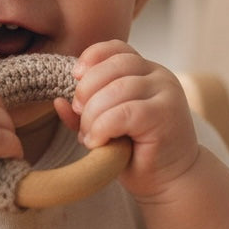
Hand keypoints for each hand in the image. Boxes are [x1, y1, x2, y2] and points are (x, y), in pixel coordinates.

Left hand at [54, 41, 198, 199]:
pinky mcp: (166, 115)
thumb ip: (84, 111)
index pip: (116, 48)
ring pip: (117, 90)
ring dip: (93, 115)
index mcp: (145, 70)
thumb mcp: (104, 125)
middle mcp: (160, 76)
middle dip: (87, 90)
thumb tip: (58, 101)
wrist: (170, 180)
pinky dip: (103, 127)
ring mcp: (167, 93)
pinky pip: (124, 112)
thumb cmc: (136, 151)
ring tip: (89, 136)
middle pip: (114, 66)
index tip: (75, 77)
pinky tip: (98, 142)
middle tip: (80, 115)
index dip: (92, 57)